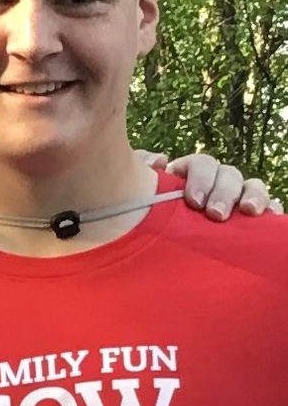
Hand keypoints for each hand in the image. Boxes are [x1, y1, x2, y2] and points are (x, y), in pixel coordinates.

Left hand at [136, 150, 280, 218]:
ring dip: (253, 196)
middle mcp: (214, 183)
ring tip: (248, 213)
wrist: (147, 244)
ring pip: (251, 186)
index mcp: (187, 175)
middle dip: (224, 192)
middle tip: (215, 215)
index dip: (200, 178)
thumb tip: (161, 161)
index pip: (201, 163)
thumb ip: (141, 169)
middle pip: (229, 174)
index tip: (193, 202)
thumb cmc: (142, 216)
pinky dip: (271, 208)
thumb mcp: (134, 193)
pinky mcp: (248, 218)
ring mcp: (234, 198)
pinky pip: (268, 207)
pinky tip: (270, 218)